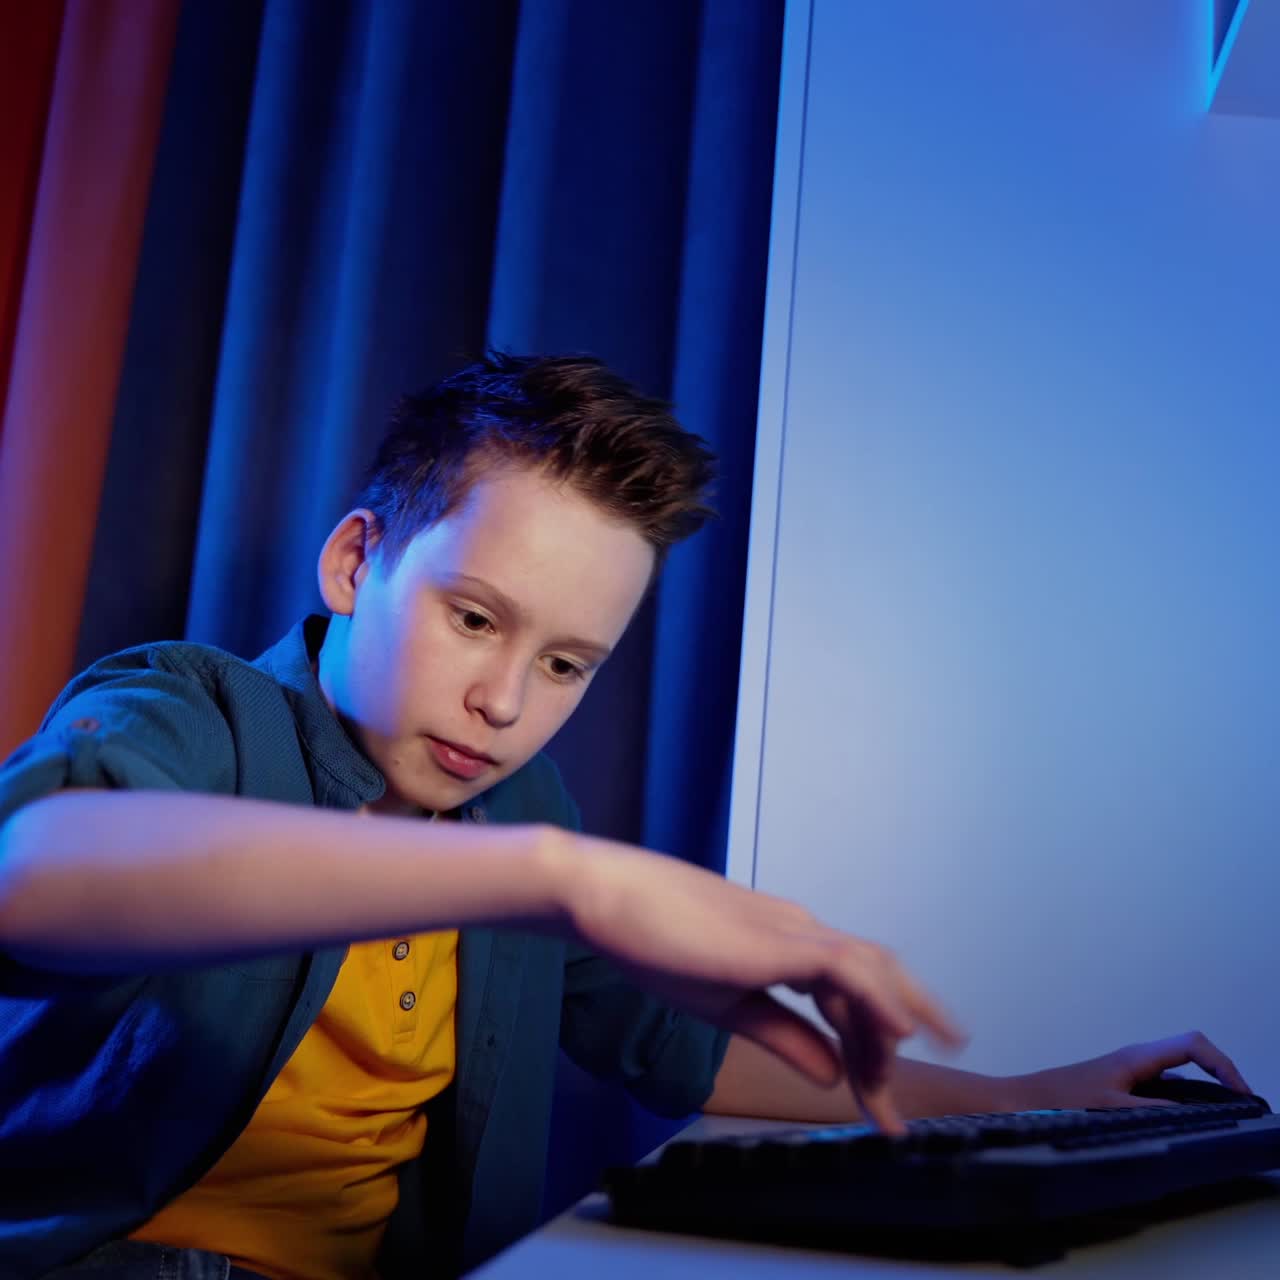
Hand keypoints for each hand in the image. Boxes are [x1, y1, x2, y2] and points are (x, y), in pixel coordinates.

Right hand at [561, 834, 966, 1133]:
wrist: (609, 896)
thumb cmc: (654, 940)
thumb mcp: (727, 1004)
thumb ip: (782, 1035)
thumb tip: (832, 1074)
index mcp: (787, 947)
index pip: (848, 999)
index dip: (866, 1054)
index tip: (874, 1106)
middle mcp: (802, 934)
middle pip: (874, 985)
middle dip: (889, 1049)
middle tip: (891, 1114)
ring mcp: (793, 932)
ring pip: (871, 975)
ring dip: (888, 1033)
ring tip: (889, 1092)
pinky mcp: (778, 940)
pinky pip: (847, 967)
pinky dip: (879, 999)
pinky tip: (899, 1034)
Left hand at [1006, 1031, 1252, 1110]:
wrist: (1024, 1099)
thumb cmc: (1060, 1100)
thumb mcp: (1111, 1109)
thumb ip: (1151, 1111)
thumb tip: (1192, 1116)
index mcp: (1137, 1056)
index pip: (1192, 1044)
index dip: (1222, 1064)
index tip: (1241, 1092)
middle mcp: (1137, 1058)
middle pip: (1192, 1052)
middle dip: (1221, 1072)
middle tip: (1243, 1104)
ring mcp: (1131, 1070)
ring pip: (1179, 1069)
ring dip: (1205, 1085)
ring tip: (1226, 1112)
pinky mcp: (1124, 1084)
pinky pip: (1166, 1084)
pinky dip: (1186, 1096)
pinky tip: (1190, 1120)